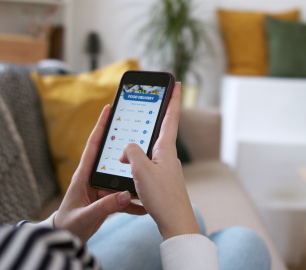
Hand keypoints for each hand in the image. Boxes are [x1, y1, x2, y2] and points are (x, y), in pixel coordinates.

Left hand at [53, 105, 146, 242]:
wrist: (65, 240)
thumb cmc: (68, 226)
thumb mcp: (86, 217)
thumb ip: (105, 207)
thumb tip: (126, 195)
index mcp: (83, 176)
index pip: (93, 146)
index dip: (100, 126)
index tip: (108, 108)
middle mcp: (92, 178)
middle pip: (110, 155)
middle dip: (123, 142)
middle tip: (137, 126)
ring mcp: (100, 189)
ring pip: (120, 175)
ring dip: (133, 173)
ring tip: (149, 165)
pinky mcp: (106, 200)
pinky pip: (123, 196)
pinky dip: (134, 200)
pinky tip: (145, 203)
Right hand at [119, 82, 200, 239]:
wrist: (176, 222)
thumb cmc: (162, 197)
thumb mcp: (141, 170)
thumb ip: (131, 152)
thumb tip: (127, 149)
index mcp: (166, 149)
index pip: (171, 117)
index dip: (173, 98)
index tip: (178, 82)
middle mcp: (168, 155)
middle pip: (161, 129)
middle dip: (157, 115)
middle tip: (155, 99)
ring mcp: (166, 167)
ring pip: (150, 148)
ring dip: (141, 142)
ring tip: (129, 139)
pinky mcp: (162, 179)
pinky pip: (147, 162)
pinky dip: (137, 159)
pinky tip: (128, 166)